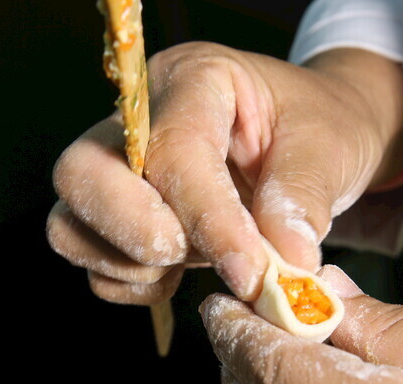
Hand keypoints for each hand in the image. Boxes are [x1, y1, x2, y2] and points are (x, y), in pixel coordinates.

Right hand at [48, 43, 402, 303]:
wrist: (312, 143)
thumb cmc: (319, 130)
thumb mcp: (331, 147)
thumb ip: (304, 198)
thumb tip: (286, 259)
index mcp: (194, 80)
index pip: (174, 150)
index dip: (209, 220)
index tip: (252, 271)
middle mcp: (136, 120)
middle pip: (81, 175)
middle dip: (137, 233)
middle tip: (195, 256)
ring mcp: (115, 171)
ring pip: (71, 226)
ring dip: (135, 264)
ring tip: (198, 260)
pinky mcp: (113, 219)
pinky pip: (93, 266)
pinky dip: (134, 285)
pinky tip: (182, 273)